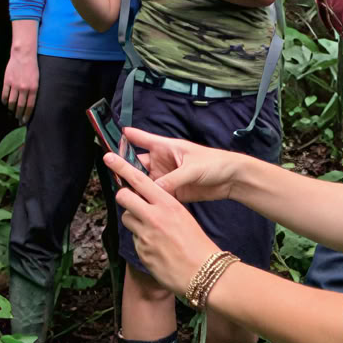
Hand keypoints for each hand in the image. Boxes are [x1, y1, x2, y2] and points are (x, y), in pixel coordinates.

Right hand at [2, 50, 38, 122]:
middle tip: (18, 119)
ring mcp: (15, 85)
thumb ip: (33, 92)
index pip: (30, 106)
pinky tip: (6, 103)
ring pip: (11, 102)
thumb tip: (29, 104)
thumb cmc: (32, 67)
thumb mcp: (37, 80)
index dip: (27, 115)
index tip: (24, 120)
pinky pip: (4, 95)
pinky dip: (4, 101)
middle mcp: (24, 88)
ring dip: (11, 109)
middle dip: (19, 114)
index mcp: (33, 89)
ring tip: (12, 111)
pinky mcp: (7, 81)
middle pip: (20, 106)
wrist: (24, 55)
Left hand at [104, 149, 219, 295]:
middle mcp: (153, 216)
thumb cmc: (197, 243)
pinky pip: (134, 239)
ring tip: (150, 230)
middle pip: (124, 196)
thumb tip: (146, 199)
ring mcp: (145, 235)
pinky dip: (140, 240)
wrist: (203, 272)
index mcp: (167, 204)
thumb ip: (163, 205)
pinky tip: (156, 248)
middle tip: (130, 201)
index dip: (122, 167)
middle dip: (124, 197)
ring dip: (133, 220)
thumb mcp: (183, 216)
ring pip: (126, 218)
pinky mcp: (141, 251)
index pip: (139, 180)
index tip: (109, 158)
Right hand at [121, 127, 243, 203]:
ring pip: (144, 182)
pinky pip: (155, 195)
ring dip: (135, 187)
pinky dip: (148, 199)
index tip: (110, 138)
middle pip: (138, 165)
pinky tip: (138, 205)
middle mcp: (162, 162)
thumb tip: (154, 190)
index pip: (142, 139)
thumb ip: (172, 179)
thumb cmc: (213, 164)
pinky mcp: (172, 193)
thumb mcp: (191, 168)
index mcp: (166, 147)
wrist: (232, 179)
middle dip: (125, 169)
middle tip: (111, 176)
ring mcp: (166, 178)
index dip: (127, 138)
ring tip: (121, 193)